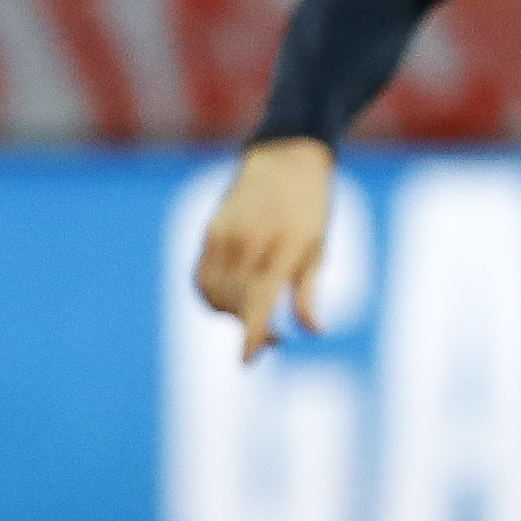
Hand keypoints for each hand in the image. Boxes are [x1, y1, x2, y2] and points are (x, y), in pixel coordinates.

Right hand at [196, 137, 337, 359]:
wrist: (285, 160)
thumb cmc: (312, 210)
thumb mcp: (319, 250)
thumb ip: (309, 293)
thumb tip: (313, 332)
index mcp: (284, 247)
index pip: (261, 299)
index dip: (251, 333)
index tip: (246, 360)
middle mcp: (250, 241)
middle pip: (237, 304)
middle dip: (251, 328)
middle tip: (274, 336)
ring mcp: (226, 235)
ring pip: (215, 295)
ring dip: (231, 314)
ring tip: (254, 312)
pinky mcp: (211, 231)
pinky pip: (201, 278)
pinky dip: (212, 297)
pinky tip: (233, 298)